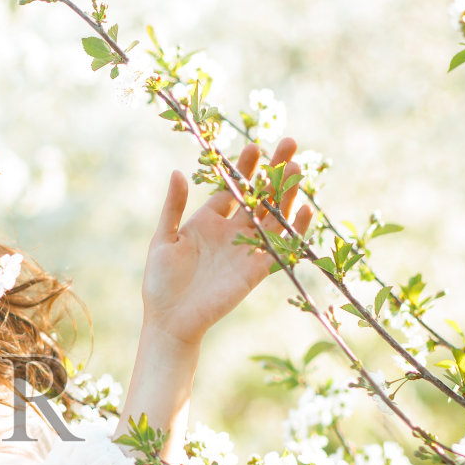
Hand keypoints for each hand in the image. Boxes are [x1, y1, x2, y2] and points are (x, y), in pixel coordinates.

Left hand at [141, 137, 313, 349]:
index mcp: (208, 221)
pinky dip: (294, 229)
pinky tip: (304, 208)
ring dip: (285, 193)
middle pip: (259, 196)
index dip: (245, 169)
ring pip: (273, 216)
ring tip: (295, 168)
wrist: (169, 320)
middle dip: (274, 171)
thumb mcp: (163, 239)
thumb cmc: (160, 281)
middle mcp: (231, 232)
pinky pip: (280, 247)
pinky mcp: (256, 270)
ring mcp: (246, 249)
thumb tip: (177, 172)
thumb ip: (174, 207)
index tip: (256, 147)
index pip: (233, 188)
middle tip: (289, 144)